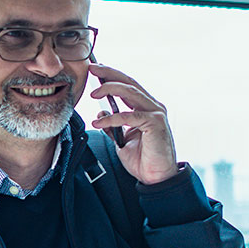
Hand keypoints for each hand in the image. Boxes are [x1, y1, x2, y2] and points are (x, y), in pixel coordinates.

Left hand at [87, 63, 178, 183]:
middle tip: (92, 69)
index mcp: (145, 108)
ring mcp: (156, 114)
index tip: (94, 69)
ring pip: (131, 93)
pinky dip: (112, 118)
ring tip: (93, 93)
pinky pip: (130, 116)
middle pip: (129, 83)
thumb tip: (100, 113)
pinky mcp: (155, 124)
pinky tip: (99, 121)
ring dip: (110, 90)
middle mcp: (152, 107)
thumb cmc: (142, 159)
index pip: (127, 85)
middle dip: (109, 74)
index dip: (111, 75)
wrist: (155, 178)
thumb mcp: (121, 140)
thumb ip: (112, 126)